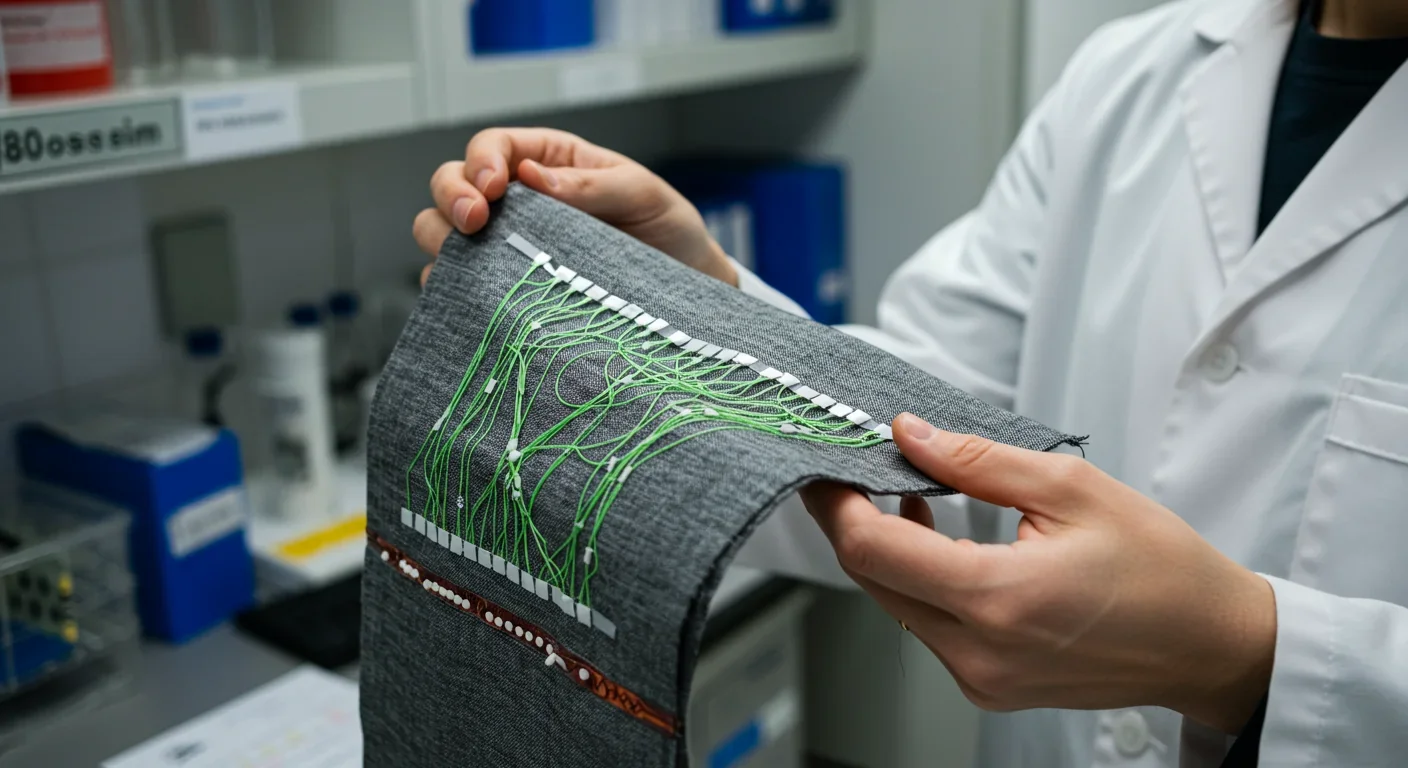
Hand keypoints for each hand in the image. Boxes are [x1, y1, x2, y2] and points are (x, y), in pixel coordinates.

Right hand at [413, 127, 735, 286]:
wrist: (684, 288)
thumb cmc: (667, 231)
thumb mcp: (641, 194)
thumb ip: (590, 184)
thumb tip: (531, 176)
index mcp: (547, 162)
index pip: (492, 146)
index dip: (481, 161)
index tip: (493, 188)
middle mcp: (516, 201)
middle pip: (451, 183)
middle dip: (452, 196)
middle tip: (474, 221)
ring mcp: (504, 246)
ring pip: (440, 231)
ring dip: (442, 240)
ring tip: (469, 258)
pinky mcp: (501, 290)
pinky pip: (455, 286)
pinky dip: (451, 287)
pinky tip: (469, 294)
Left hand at [801, 413, 1276, 732]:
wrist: (1209, 644)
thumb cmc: (1161, 569)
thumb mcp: (1071, 488)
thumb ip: (976, 460)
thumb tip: (909, 434)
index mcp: (998, 598)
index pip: (873, 550)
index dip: (836, 503)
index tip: (827, 466)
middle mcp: (979, 652)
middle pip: (873, 580)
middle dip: (854, 520)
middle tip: (860, 468)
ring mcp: (982, 679)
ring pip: (896, 605)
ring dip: (889, 550)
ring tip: (910, 493)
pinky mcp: (989, 688)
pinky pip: (928, 628)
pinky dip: (921, 581)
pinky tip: (940, 540)